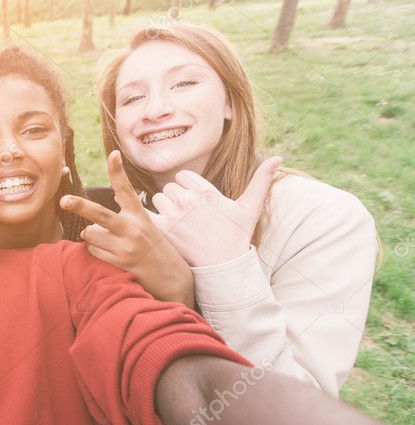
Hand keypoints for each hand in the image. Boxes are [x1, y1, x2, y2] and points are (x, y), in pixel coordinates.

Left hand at [60, 151, 193, 304]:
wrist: (172, 279)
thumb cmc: (154, 248)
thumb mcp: (146, 226)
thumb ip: (123, 217)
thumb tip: (88, 223)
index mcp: (140, 216)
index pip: (126, 190)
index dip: (118, 172)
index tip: (113, 154)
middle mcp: (133, 229)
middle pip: (101, 214)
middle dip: (80, 206)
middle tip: (64, 200)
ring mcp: (125, 247)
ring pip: (91, 235)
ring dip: (91, 236)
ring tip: (108, 242)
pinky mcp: (119, 263)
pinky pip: (93, 251)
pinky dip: (94, 250)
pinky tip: (110, 254)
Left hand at [152, 157, 281, 267]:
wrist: (224, 266)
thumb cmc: (237, 236)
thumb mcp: (251, 208)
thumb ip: (261, 180)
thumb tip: (278, 158)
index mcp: (206, 191)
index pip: (183, 176)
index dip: (187, 187)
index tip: (194, 200)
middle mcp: (188, 199)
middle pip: (169, 187)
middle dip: (175, 198)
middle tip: (185, 215)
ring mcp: (174, 215)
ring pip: (157, 199)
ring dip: (163, 209)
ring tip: (177, 223)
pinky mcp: (162, 230)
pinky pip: (146, 213)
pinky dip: (149, 218)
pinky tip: (159, 226)